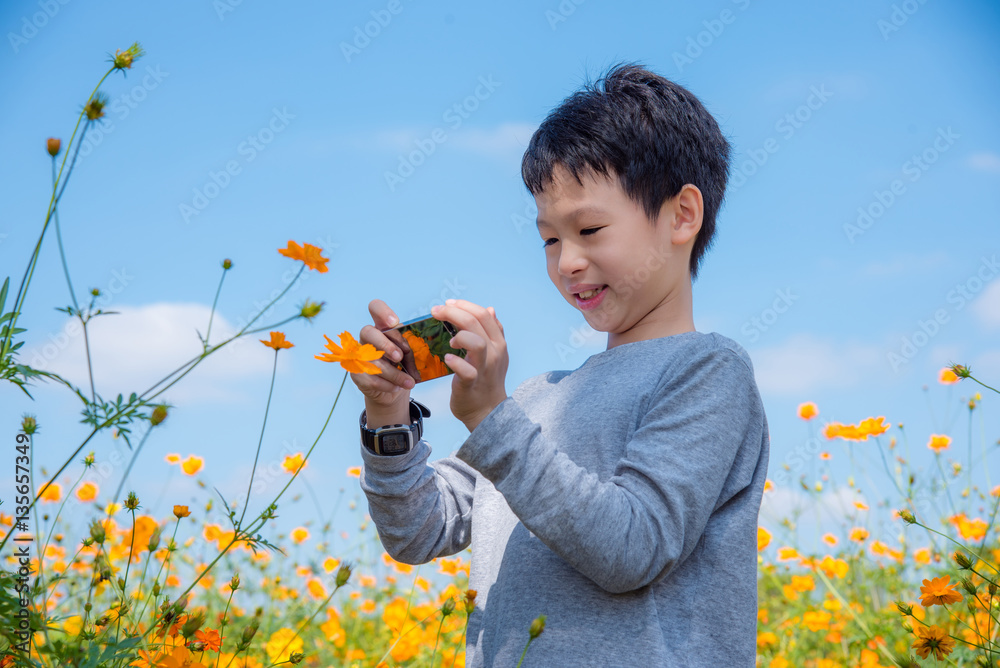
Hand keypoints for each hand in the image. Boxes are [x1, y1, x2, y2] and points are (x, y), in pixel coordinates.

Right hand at [351, 299, 416, 409]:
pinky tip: (398, 387)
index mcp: (381, 327)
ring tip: (410, 382)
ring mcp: (359, 355)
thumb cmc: (399, 366)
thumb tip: (404, 351)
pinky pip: (371, 378)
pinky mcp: (357, 374)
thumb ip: (406, 349)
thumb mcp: (407, 355)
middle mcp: (367, 338)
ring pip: (373, 361)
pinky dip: (388, 384)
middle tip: (399, 357)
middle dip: (385, 344)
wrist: (391, 389)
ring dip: (395, 373)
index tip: (394, 322)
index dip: (382, 312)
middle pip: (367, 332)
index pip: (375, 308)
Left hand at [432, 299, 508, 431]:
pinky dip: (456, 362)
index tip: (447, 304)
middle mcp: (494, 352)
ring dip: (459, 335)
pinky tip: (447, 358)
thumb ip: (494, 331)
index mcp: (498, 342)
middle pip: (476, 322)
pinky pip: (466, 370)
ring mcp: (484, 368)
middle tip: (436, 311)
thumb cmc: (487, 380)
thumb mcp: (496, 353)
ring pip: (477, 343)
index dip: (464, 305)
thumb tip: (491, 309)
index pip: (483, 314)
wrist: (488, 411)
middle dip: (453, 312)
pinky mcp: (472, 383)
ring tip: (449, 340)